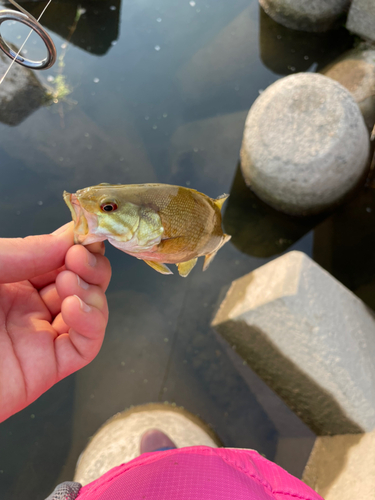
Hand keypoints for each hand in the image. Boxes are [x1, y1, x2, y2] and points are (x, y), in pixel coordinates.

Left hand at [0, 222, 110, 421]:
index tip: (87, 230)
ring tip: (71, 280)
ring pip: (89, 310)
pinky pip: (85, 345)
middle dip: (90, 264)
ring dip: (92, 290)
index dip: (76, 242)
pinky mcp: (47, 368)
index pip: (57, 256)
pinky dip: (92, 322)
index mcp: (8, 279)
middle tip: (81, 255)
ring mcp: (39, 337)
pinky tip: (74, 307)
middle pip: (80, 281)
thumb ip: (20, 253)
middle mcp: (27, 306)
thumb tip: (68, 239)